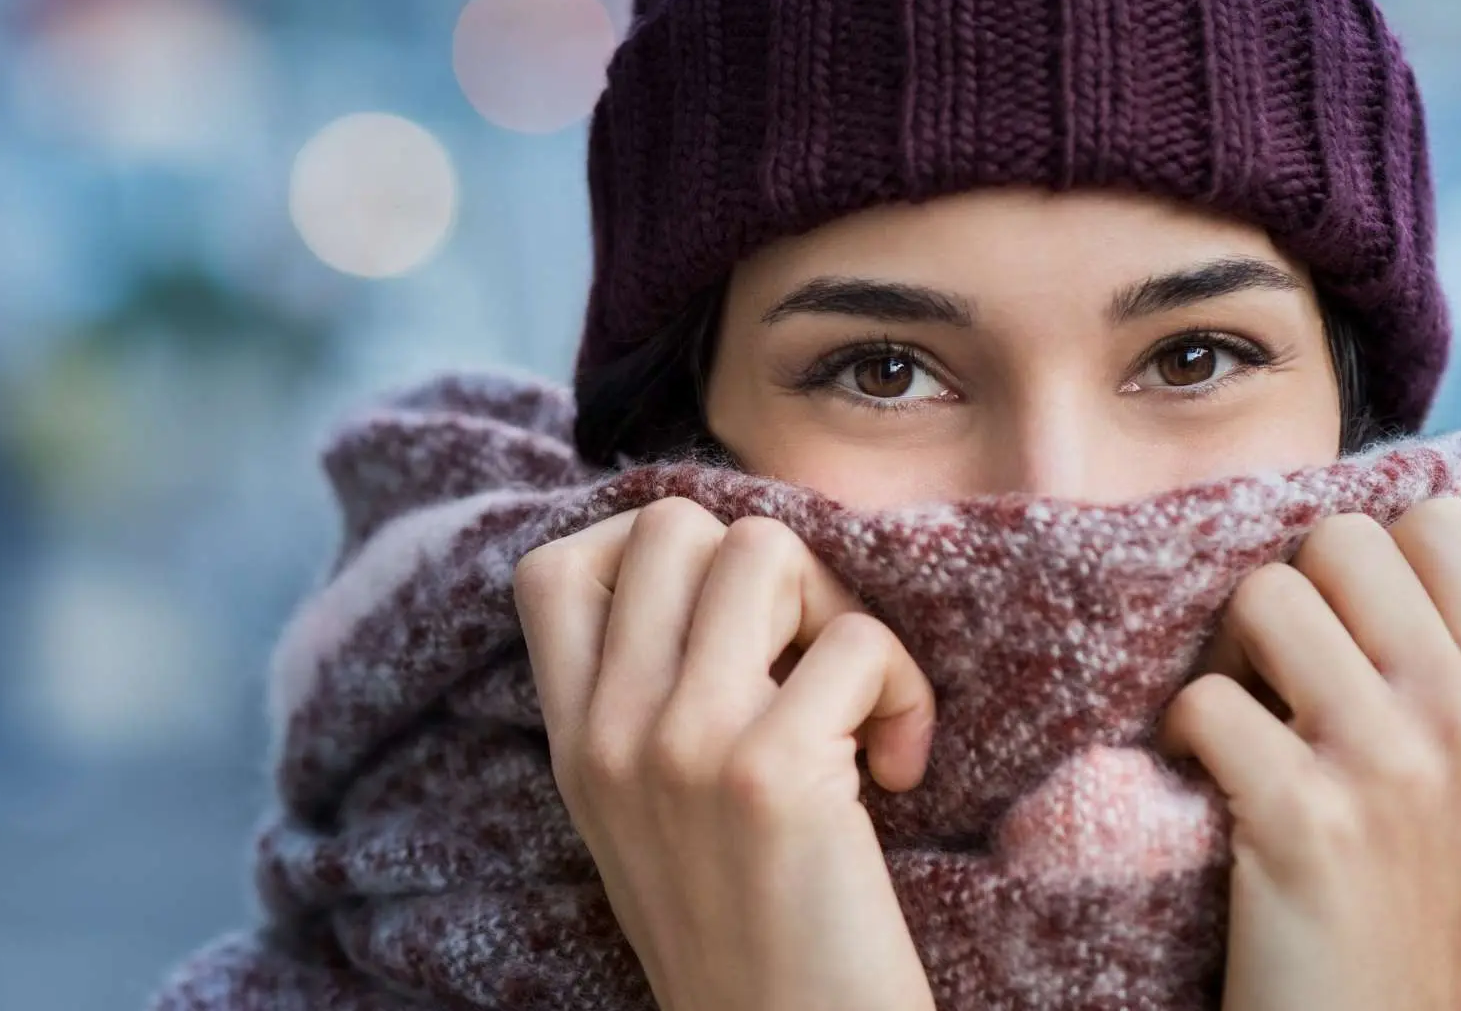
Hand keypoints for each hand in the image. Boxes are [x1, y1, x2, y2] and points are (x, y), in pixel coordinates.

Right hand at [512, 497, 939, 1010]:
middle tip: (807, 661)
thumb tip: (725, 570)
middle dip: (769, 570)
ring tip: (857, 705)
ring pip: (765, 550)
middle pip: (675, 525)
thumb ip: (647, 705)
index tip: (724, 623)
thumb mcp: (646, 817)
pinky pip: (858, 640)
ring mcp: (683, 746)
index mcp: (575, 744)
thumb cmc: (748, 935)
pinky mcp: (772, 773)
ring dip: (839, 611)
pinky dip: (905, 692)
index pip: (555, 569)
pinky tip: (898, 771)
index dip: (650, 554)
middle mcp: (611, 734)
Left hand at [1158, 497, 1460, 1010]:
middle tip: (1273, 670)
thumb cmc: (1417, 899)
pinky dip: (1180, 733)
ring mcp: (1388, 765)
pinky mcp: (1302, 816)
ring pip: (1264, 596)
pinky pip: (1204, 699)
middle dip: (1289, 592)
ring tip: (1238, 719)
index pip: (1445, 524)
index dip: (1369, 559)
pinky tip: (1201, 777)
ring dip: (1226, 654)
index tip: (1343, 624)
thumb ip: (1456, 668)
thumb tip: (1366, 552)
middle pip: (1340, 542)